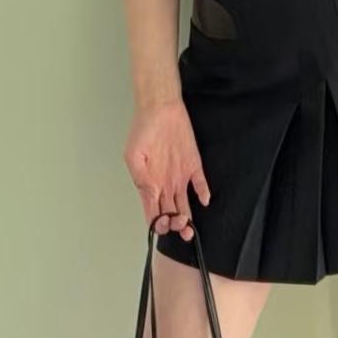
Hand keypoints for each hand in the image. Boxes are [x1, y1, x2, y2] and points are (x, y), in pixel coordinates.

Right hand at [123, 99, 209, 240]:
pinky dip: (203, 193)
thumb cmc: (143, 129)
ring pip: (185, 205)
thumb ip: (141, 178)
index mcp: (149, 184)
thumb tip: (150, 196)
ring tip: (188, 227)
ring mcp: (180, 177)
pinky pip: (200, 184)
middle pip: (169, 213)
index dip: (156, 223)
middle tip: (177, 225)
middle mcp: (165, 184)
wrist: (160, 109)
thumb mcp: (133, 155)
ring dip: (187, 218)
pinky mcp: (194, 166)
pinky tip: (204, 200)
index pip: (152, 211)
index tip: (161, 225)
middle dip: (173, 225)